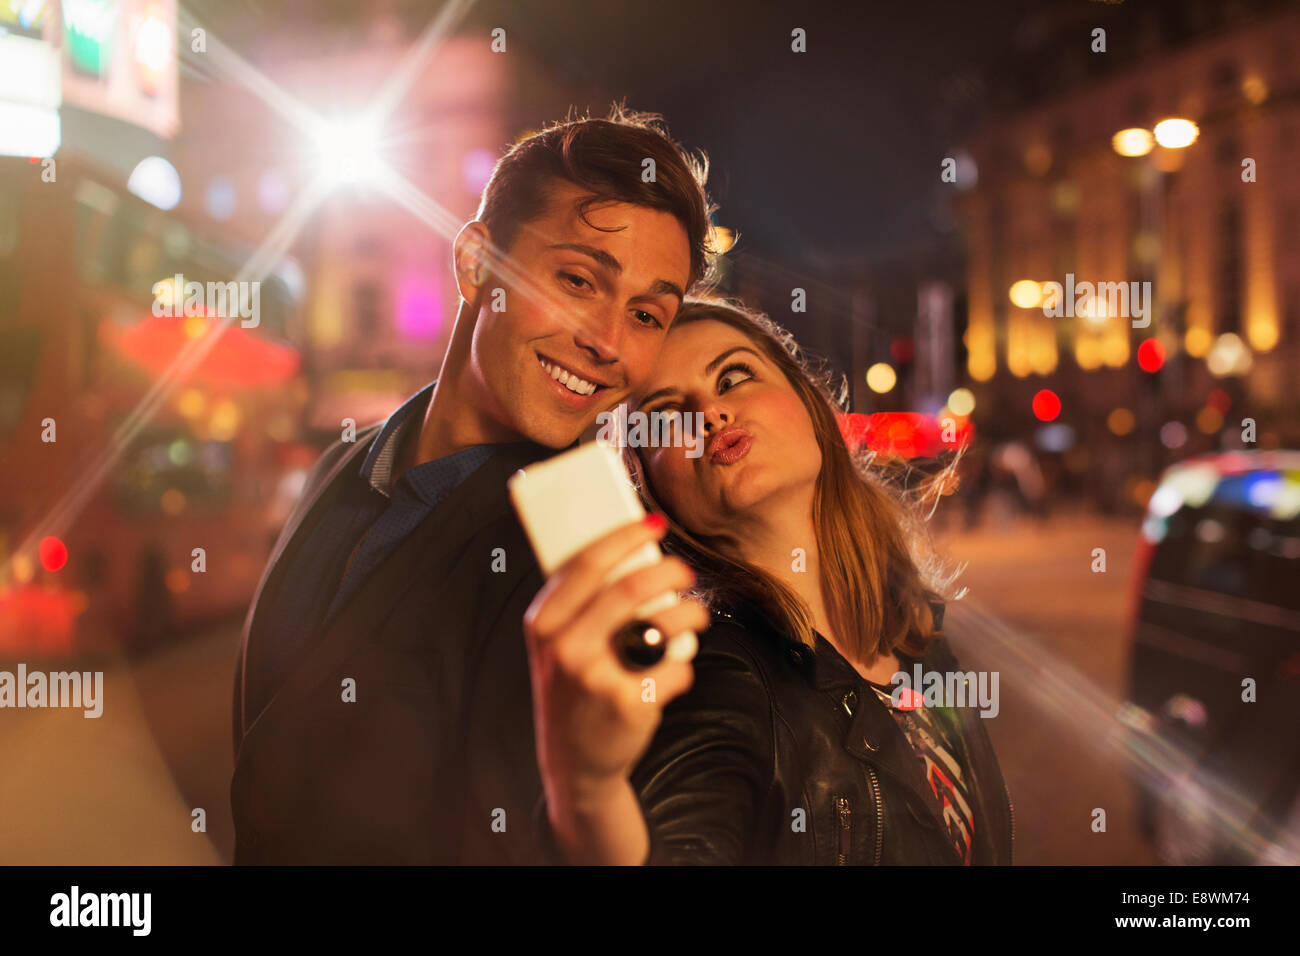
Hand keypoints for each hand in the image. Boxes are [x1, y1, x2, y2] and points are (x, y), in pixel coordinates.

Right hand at [523, 514, 708, 861]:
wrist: (574, 761)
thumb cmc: (572, 688)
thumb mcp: (555, 644)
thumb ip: (578, 602)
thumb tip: (629, 546)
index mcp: (544, 623)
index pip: (587, 563)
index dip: (625, 536)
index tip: (654, 523)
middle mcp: (566, 648)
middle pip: (631, 588)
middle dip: (671, 571)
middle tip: (686, 573)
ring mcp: (597, 678)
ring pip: (662, 624)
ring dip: (690, 616)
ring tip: (693, 620)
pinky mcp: (629, 705)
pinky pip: (676, 667)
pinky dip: (683, 665)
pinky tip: (672, 670)